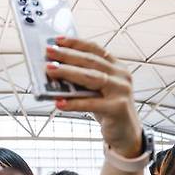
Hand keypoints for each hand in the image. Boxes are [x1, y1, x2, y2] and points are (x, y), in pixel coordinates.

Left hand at [45, 37, 142, 156]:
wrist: (126, 133)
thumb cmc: (107, 109)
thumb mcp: (96, 91)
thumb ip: (82, 81)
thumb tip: (55, 72)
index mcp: (116, 67)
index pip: (95, 49)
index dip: (76, 43)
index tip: (57, 40)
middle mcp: (121, 76)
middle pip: (90, 61)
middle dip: (67, 55)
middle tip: (48, 51)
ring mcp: (121, 91)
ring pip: (91, 78)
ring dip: (68, 72)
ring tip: (50, 70)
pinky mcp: (117, 108)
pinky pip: (91, 104)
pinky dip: (74, 103)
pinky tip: (59, 102)